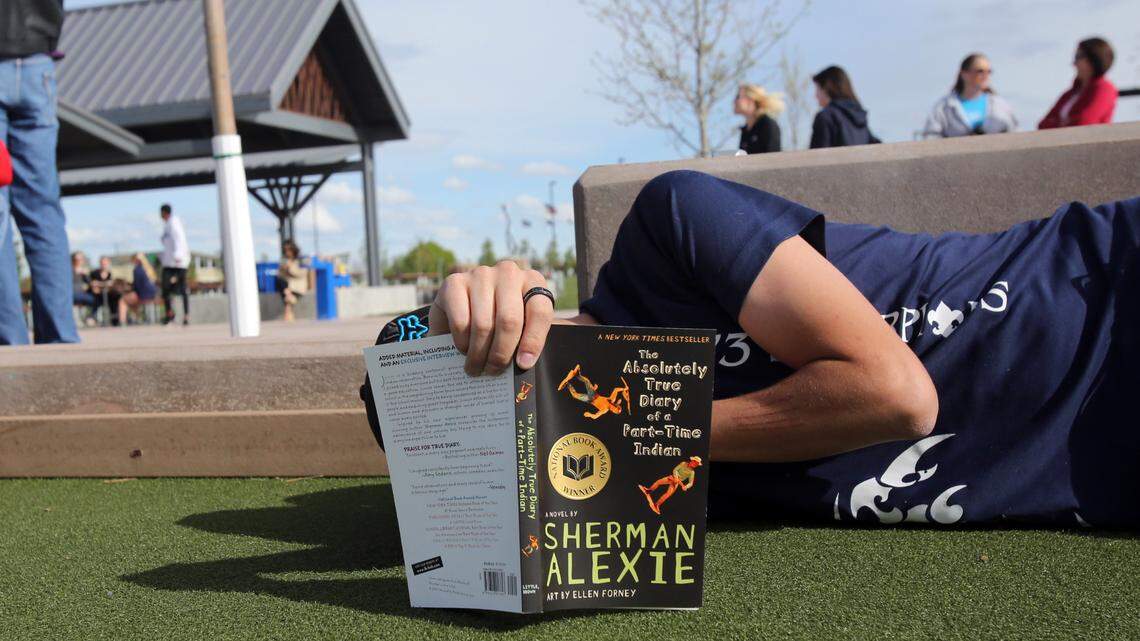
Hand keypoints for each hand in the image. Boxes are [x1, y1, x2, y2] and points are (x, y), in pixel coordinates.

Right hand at [428, 261, 552, 375]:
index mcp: (533, 281)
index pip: (540, 311)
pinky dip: (462, 342)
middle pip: (509, 320)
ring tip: (476, 369)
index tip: (523, 364)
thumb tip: (522, 364)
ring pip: (483, 324)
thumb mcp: (520, 327)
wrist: (462, 306)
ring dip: (478, 354)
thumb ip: (525, 340)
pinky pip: (460, 321)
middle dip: (501, 353)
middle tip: (493, 371)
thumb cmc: (499, 321)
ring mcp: (480, 274)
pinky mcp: (454, 282)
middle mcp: (508, 272)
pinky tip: (463, 350)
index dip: (533, 341)